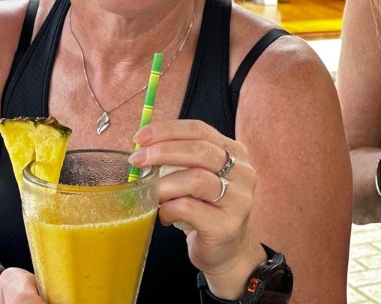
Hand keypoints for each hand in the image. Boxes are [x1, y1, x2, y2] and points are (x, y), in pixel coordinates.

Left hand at [128, 119, 256, 276]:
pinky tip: (165, 216)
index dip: (168, 130)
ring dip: (163, 185)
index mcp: (236, 154)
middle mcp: (243, 173)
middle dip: (162, 152)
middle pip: (200, 151)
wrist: (228, 251)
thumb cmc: (207, 209)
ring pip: (195, 180)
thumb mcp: (200, 178)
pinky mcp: (227, 225)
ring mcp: (239, 200)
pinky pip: (188, 208)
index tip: (141, 136)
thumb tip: (142, 148)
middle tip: (137, 160)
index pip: (200, 130)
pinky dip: (168, 210)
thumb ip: (182, 161)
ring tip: (150, 194)